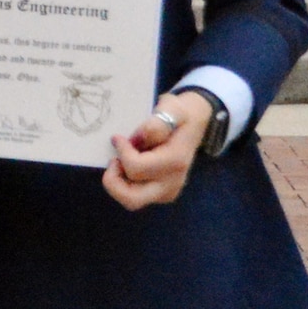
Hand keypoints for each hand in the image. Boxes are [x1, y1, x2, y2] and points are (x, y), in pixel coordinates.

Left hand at [103, 89, 211, 209]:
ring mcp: (168, 192)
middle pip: (132, 199)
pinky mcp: (162, 194)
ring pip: (131, 201)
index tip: (118, 137)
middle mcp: (172, 183)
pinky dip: (125, 183)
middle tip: (114, 160)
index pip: (136, 168)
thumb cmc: (180, 114)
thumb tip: (139, 138)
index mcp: (175, 162)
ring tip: (120, 162)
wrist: (194, 123)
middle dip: (113, 181)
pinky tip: (128, 165)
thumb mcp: (172, 107)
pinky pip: (135, 197)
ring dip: (118, 183)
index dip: (121, 152)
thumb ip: (157, 123)